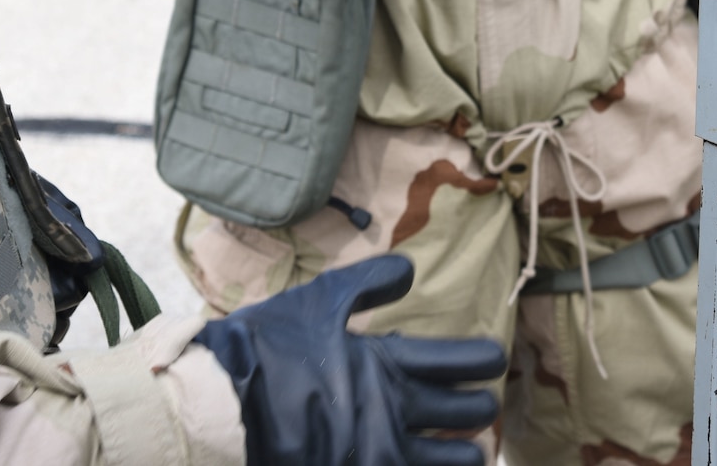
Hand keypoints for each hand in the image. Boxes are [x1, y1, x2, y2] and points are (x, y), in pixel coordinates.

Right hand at [194, 255, 504, 465]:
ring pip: (453, 462)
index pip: (458, 362)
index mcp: (385, 365)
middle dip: (479, 407)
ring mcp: (377, 456)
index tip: (494, 359)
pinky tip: (427, 464)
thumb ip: (368, 284)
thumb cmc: (268, 350)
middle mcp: (391, 413)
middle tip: (482, 404)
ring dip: (466, 453)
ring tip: (470, 451)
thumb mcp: (317, 304)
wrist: (222, 410)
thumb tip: (410, 270)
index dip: (484, 360)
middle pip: (465, 414)